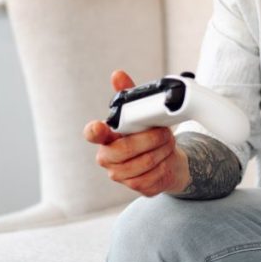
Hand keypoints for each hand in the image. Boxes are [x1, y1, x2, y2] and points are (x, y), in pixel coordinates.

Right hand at [82, 70, 190, 196]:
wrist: (168, 158)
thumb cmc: (149, 135)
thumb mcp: (141, 114)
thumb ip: (129, 95)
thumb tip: (118, 74)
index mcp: (106, 137)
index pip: (92, 135)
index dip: (94, 132)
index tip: (99, 126)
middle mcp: (108, 158)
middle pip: (125, 150)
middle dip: (149, 138)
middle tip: (164, 131)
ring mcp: (120, 175)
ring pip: (143, 163)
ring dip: (161, 150)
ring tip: (168, 142)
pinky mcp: (137, 187)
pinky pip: (153, 176)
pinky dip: (165, 164)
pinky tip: (167, 157)